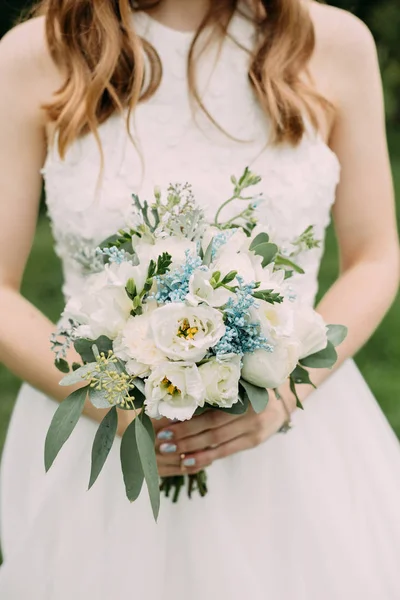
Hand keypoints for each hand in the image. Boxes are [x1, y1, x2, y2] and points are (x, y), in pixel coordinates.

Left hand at [152, 390, 291, 476]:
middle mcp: (249, 411)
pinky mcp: (254, 441)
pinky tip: (188, 461)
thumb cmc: (250, 389)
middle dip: (184, 435)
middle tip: (161, 440)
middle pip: (211, 426)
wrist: (281, 401)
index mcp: (242, 392)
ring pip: (217, 441)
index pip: (210, 409)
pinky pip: (226, 451)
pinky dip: (205, 457)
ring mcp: (253, 428)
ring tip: (170, 452)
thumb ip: (214, 391)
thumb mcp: (236, 385)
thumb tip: (177, 399)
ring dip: (191, 448)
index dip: (188, 417)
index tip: (165, 422)